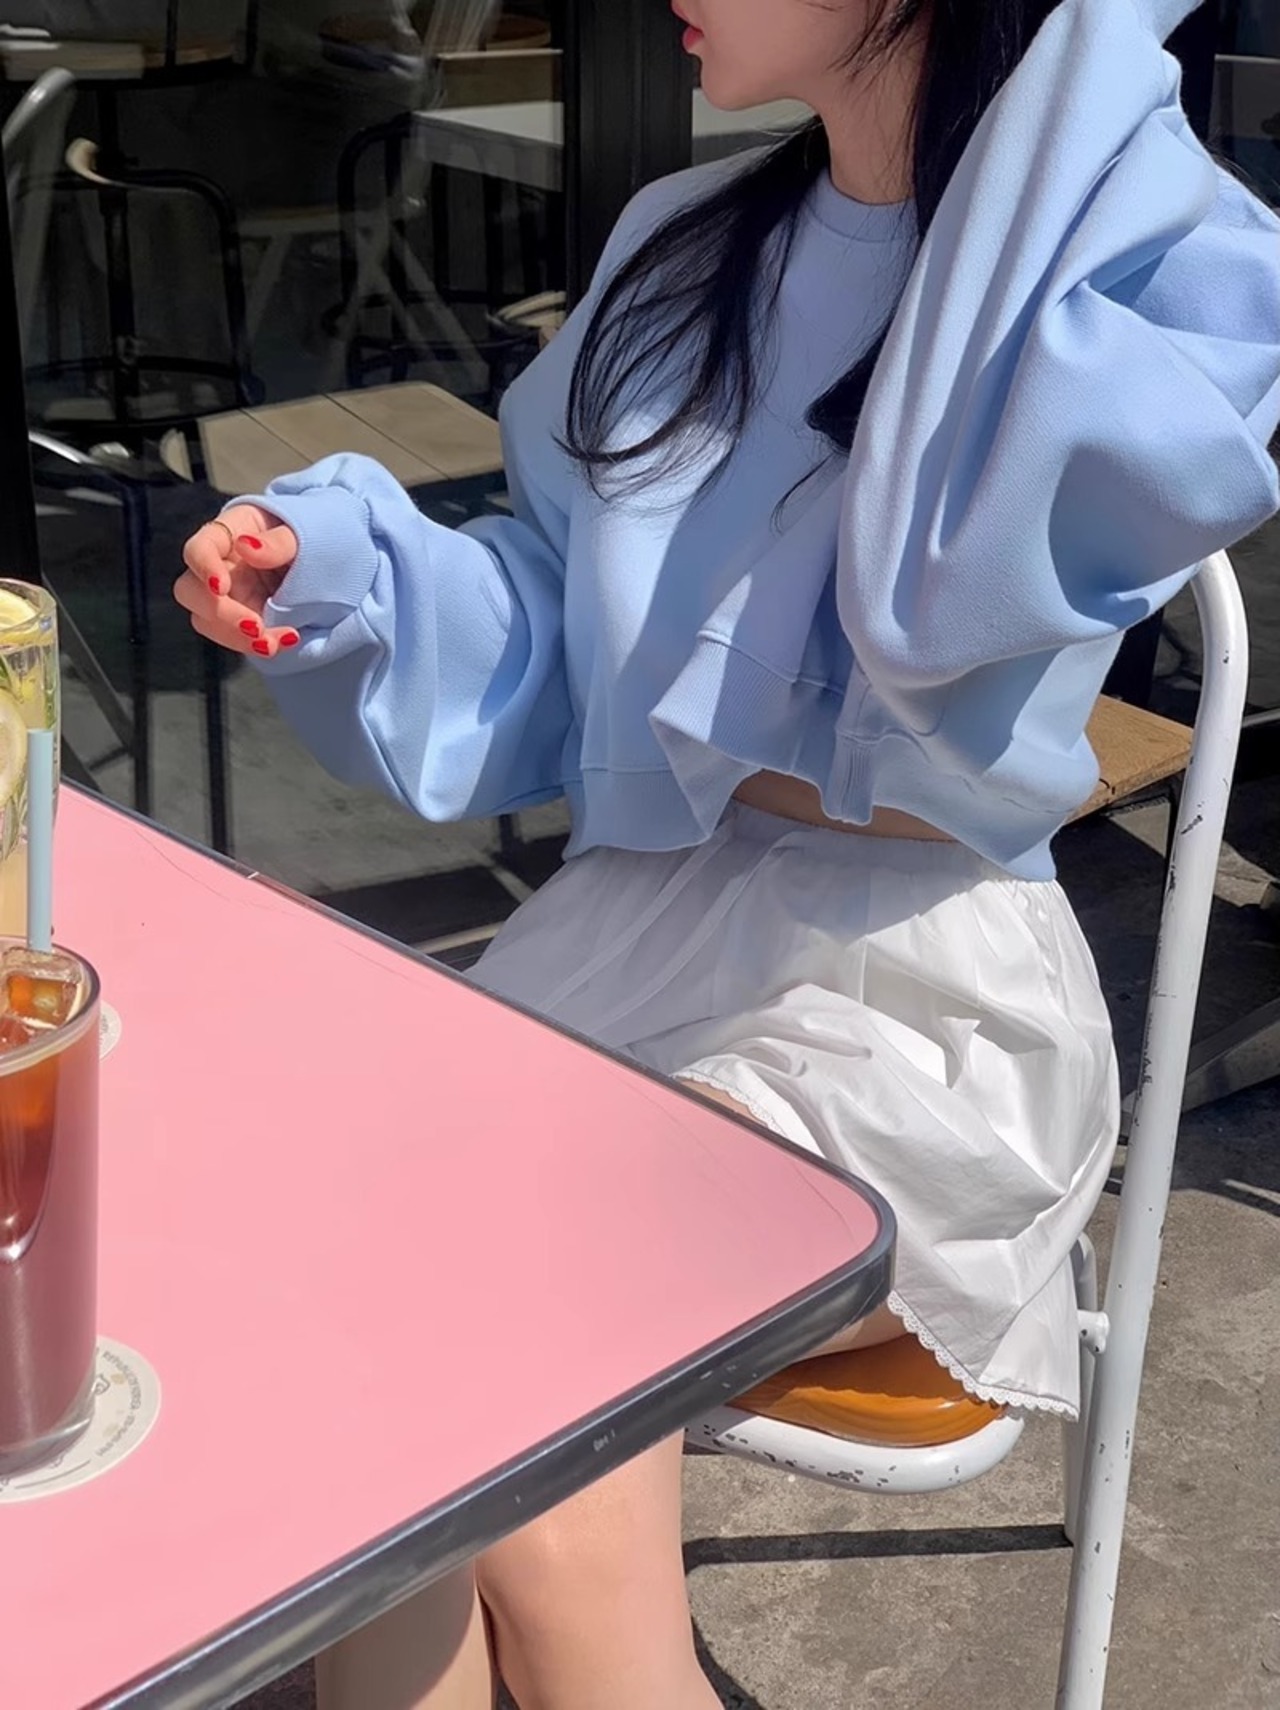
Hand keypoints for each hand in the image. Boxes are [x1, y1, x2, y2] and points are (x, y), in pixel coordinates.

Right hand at [174, 504, 300, 658]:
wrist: (325, 563)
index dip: (203, 568)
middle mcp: (219, 567)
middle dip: (221, 614)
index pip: (198, 549)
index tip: (221, 588)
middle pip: (190, 592)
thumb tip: (247, 546)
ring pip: (209, 622)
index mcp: (228, 535)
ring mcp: (228, 597)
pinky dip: (257, 645)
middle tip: (255, 626)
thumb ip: (277, 541)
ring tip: (274, 644)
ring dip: (238, 639)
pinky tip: (285, 643)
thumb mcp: (301, 533)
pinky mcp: (241, 621)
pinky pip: (236, 639)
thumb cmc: (309, 537)